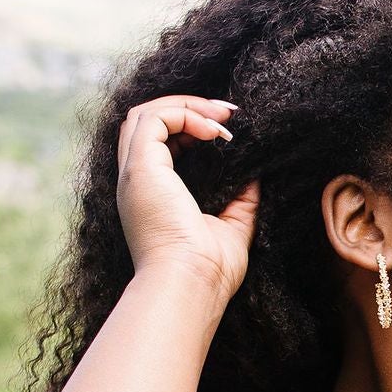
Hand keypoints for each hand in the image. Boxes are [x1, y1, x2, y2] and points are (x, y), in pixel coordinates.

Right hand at [115, 95, 258, 304]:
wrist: (191, 285)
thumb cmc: (209, 270)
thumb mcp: (232, 225)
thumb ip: (241, 197)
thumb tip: (256, 173)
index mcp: (151, 195)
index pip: (158, 142)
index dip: (189, 125)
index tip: (226, 130)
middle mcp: (137, 181)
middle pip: (145, 121)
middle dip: (187, 107)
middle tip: (227, 113)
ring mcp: (135, 173)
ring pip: (144, 113)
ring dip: (186, 105)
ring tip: (223, 116)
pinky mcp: (141, 168)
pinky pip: (154, 118)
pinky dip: (185, 114)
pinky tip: (214, 132)